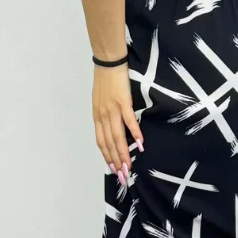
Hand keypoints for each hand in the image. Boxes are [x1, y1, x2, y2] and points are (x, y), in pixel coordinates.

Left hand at [92, 63, 141, 184]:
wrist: (108, 62)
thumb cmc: (106, 80)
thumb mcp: (100, 101)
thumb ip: (105, 116)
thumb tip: (111, 129)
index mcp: (97, 117)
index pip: (101, 142)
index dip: (107, 157)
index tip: (113, 170)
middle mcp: (103, 116)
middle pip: (109, 143)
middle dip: (116, 161)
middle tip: (122, 176)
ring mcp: (112, 110)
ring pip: (117, 137)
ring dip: (123, 153)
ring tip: (129, 166)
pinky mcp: (123, 102)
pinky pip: (129, 121)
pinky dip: (134, 133)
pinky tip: (140, 143)